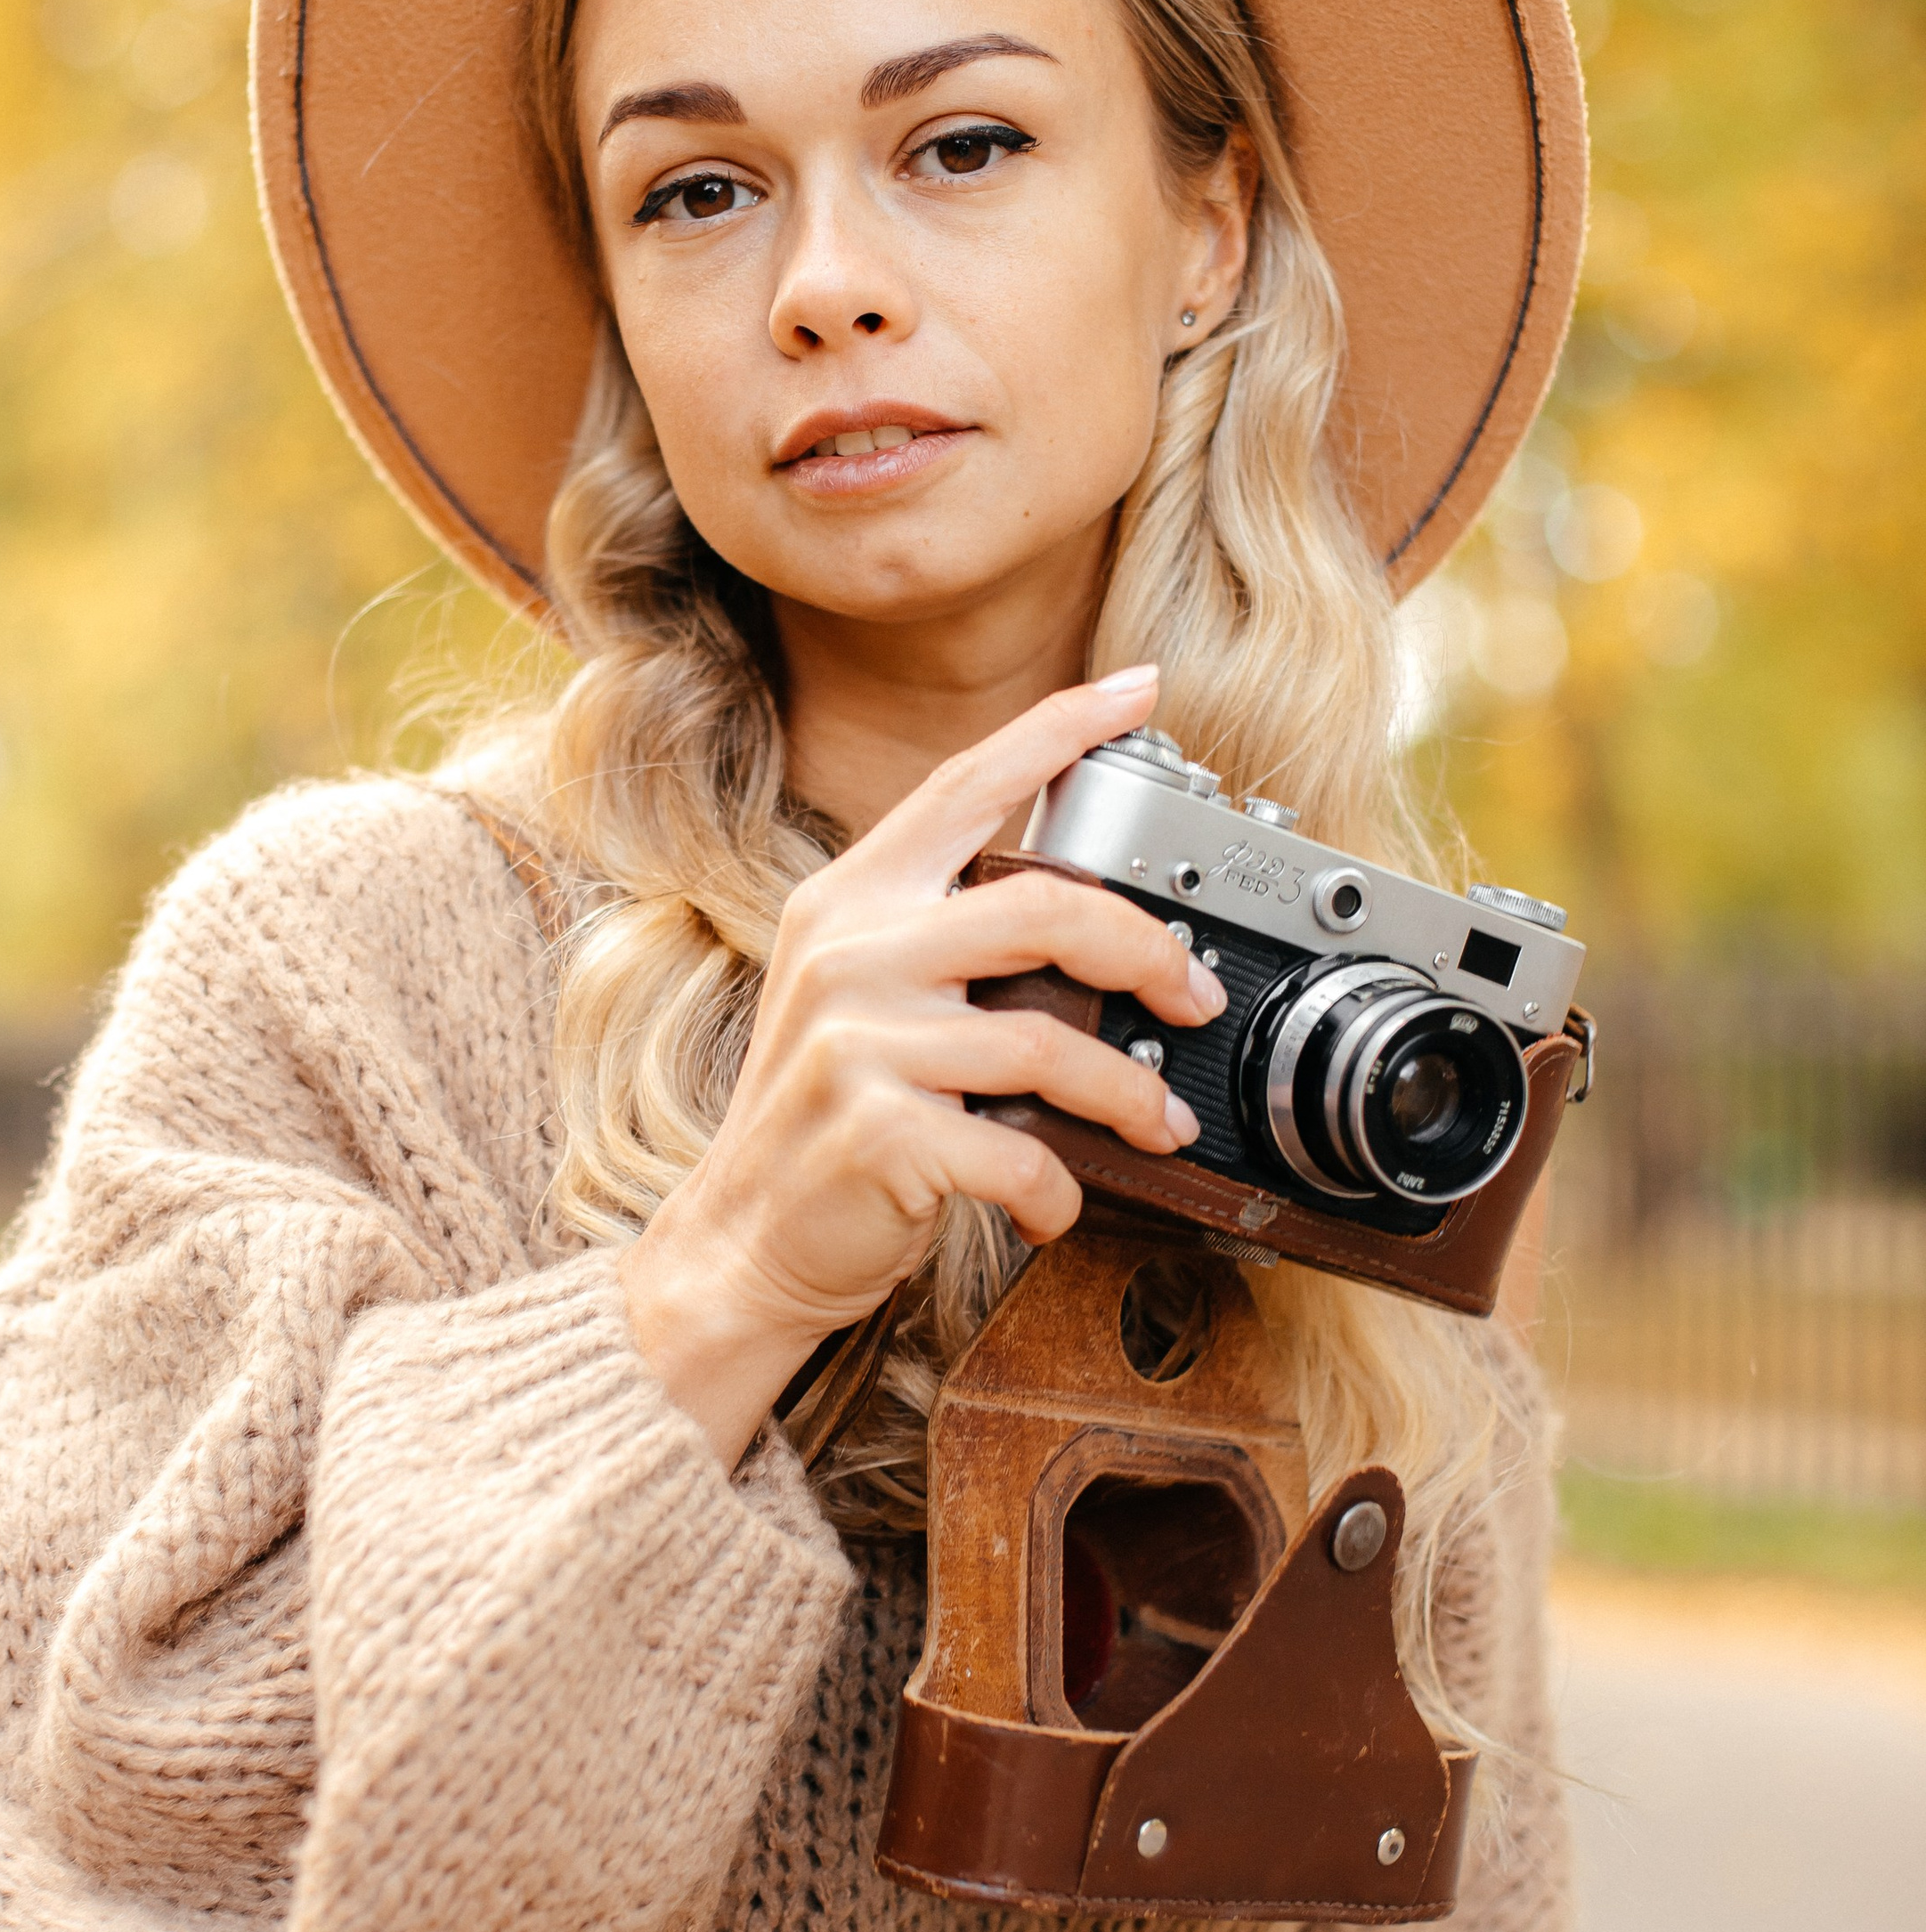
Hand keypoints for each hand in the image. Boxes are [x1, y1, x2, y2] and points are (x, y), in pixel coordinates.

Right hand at [617, 663, 1229, 1464]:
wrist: (739, 1242)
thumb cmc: (823, 1124)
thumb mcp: (862, 1000)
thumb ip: (942, 942)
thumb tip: (1085, 921)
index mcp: (850, 900)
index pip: (965, 785)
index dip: (1059, 728)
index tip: (1138, 689)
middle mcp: (849, 953)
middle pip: (1046, 906)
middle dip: (1149, 951)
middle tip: (1193, 997)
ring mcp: (857, 1039)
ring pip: (1048, 1039)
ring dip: (1128, 1094)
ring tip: (1156, 1124)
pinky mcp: (876, 1130)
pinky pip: (1017, 1148)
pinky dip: (1057, 1187)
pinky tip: (1054, 1201)